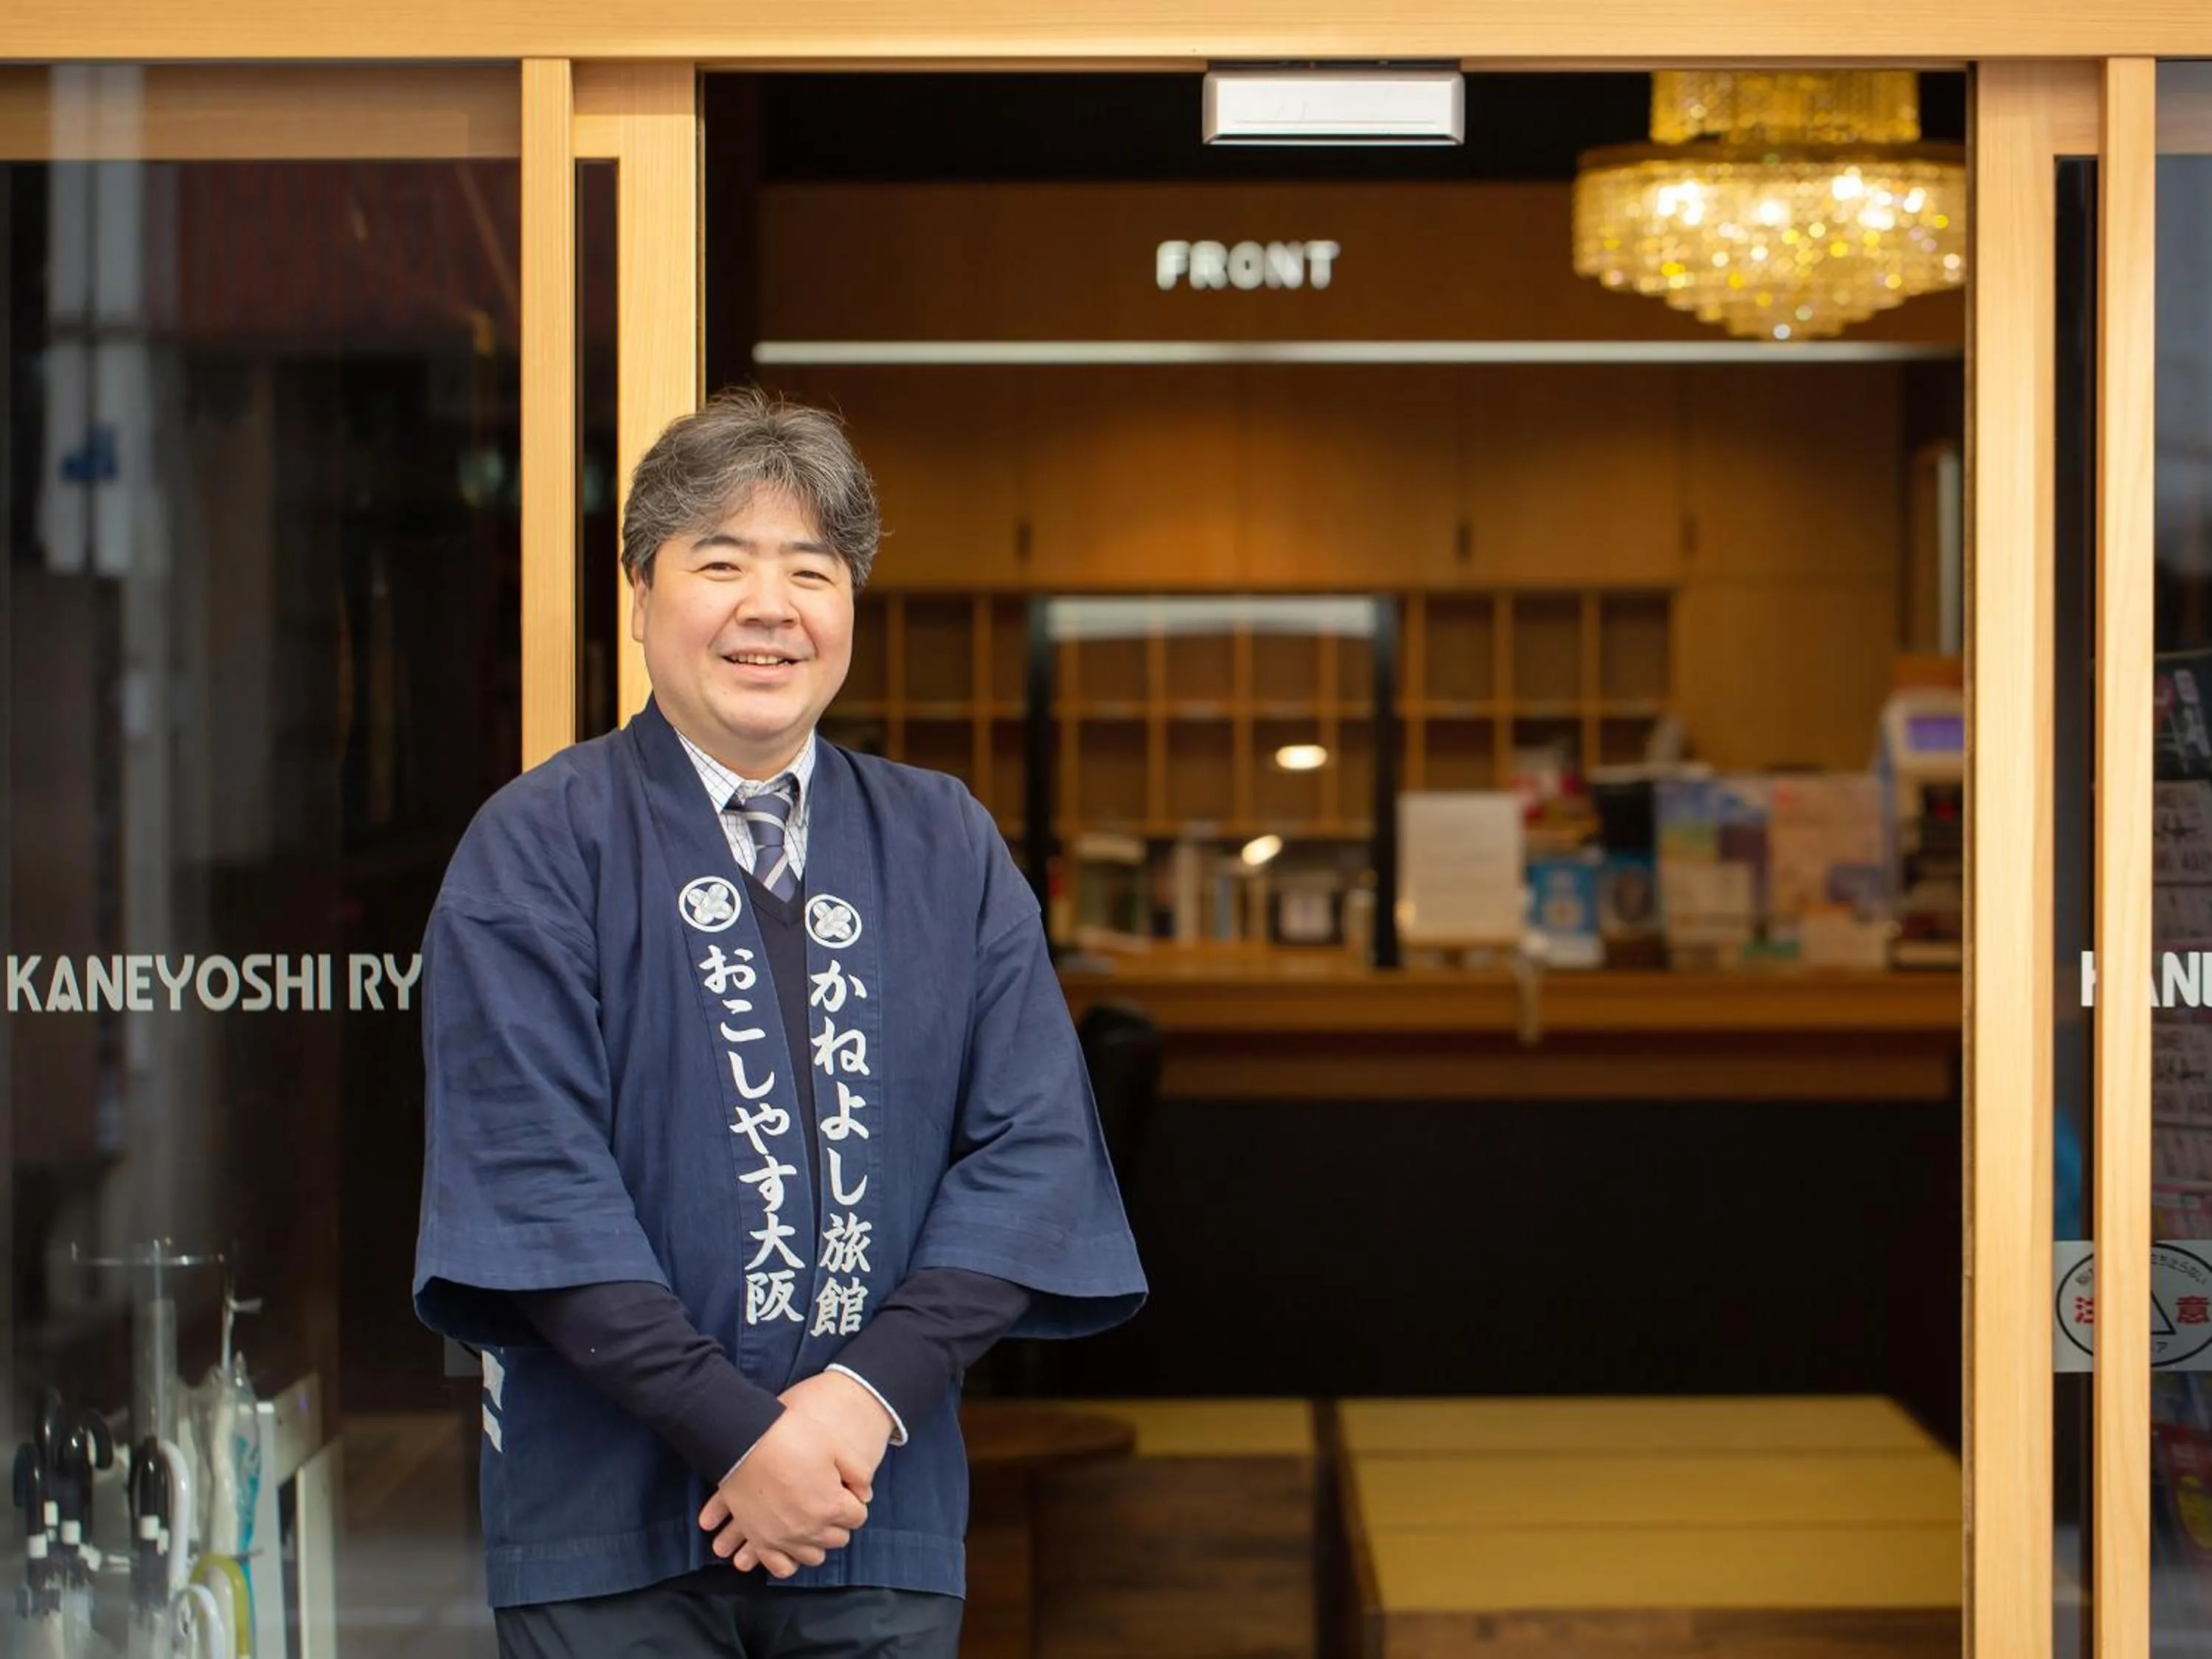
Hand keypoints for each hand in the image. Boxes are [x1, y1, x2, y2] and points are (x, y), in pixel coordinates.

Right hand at [694, 1406, 868, 1579]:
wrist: (745, 1440)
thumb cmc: (791, 1437)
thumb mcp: (835, 1444)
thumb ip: (859, 1472)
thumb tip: (865, 1495)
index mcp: (832, 1506)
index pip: (858, 1517)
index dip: (853, 1501)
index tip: (842, 1490)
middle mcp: (811, 1529)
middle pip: (838, 1538)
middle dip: (837, 1520)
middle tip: (826, 1500)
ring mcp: (784, 1539)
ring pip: (814, 1556)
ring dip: (816, 1540)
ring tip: (809, 1519)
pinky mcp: (761, 1541)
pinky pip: (781, 1567)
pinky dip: (788, 1559)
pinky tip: (790, 1542)